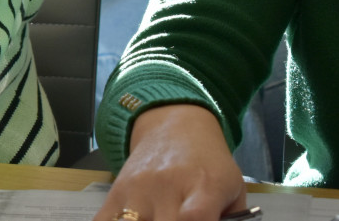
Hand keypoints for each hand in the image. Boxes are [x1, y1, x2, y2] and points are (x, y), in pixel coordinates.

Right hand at [94, 104, 246, 220]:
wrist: (172, 127)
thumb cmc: (208, 164)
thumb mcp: (234, 189)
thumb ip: (234, 220)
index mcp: (204, 187)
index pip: (195, 217)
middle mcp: (167, 187)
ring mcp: (137, 190)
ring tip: (153, 220)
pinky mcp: (115, 192)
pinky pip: (105, 220)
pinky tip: (127, 220)